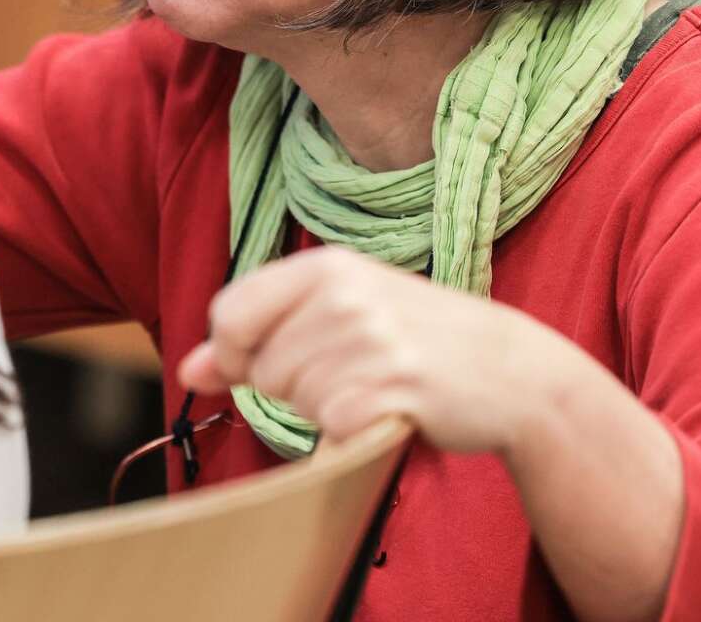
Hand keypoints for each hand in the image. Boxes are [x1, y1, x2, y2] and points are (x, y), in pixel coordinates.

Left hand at [176, 247, 592, 456]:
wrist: (511, 371)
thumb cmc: (414, 339)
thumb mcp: (336, 315)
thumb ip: (257, 334)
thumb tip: (189, 369)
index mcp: (324, 266)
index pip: (230, 312)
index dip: (236, 351)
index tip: (265, 359)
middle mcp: (344, 295)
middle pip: (261, 368)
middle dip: (294, 384)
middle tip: (353, 370)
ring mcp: (371, 341)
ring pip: (294, 400)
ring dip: (326, 408)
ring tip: (376, 385)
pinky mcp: (393, 390)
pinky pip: (331, 428)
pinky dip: (351, 433)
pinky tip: (388, 412)